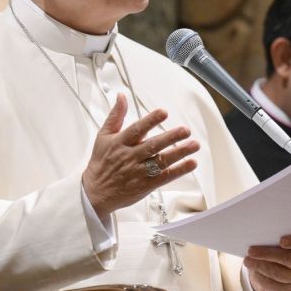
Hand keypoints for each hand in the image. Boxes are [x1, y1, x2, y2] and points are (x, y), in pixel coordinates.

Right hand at [82, 93, 199, 215]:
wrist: (96, 193)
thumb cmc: (101, 163)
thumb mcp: (104, 136)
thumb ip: (116, 116)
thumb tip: (122, 97)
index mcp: (120, 143)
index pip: (137, 129)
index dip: (150, 120)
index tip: (163, 112)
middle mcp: (130, 156)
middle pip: (153, 146)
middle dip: (170, 138)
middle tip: (185, 131)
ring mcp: (139, 172)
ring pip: (161, 161)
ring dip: (180, 153)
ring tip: (194, 145)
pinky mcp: (146, 185)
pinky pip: (165, 177)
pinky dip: (179, 170)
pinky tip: (191, 163)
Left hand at [244, 233, 290, 290]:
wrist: (274, 269)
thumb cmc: (274, 249)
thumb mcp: (274, 241)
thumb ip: (271, 239)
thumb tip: (257, 239)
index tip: (281, 241)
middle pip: (288, 259)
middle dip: (267, 254)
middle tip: (250, 251)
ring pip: (280, 274)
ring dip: (261, 267)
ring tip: (247, 261)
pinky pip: (276, 287)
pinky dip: (262, 279)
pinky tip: (253, 273)